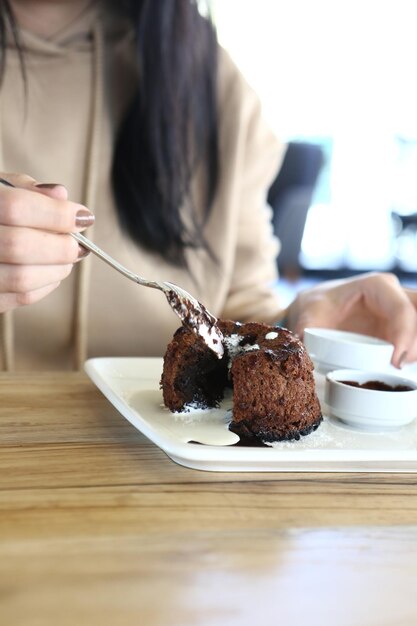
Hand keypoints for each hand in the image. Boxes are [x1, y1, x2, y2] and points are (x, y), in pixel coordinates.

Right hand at [0, 172, 93, 312]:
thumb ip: (26, 189)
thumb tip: (60, 195)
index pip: (17, 208)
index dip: (57, 214)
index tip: (84, 217)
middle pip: (19, 246)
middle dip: (60, 245)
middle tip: (77, 242)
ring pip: (22, 279)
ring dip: (57, 268)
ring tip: (66, 257)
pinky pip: (20, 298)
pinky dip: (46, 285)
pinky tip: (49, 270)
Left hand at [286, 272, 416, 367]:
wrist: (316, 311)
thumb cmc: (316, 307)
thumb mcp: (307, 315)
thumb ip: (305, 328)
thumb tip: (304, 345)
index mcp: (377, 286)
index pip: (402, 309)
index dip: (404, 335)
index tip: (393, 361)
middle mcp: (395, 295)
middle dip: (415, 342)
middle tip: (398, 364)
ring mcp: (401, 312)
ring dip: (414, 350)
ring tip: (394, 368)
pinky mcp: (401, 329)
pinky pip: (415, 341)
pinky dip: (411, 354)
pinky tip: (396, 367)